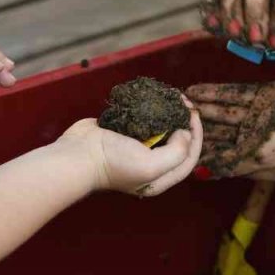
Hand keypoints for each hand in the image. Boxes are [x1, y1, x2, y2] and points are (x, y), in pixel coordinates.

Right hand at [57, 101, 203, 196]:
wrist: (78, 154)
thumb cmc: (114, 163)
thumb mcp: (151, 166)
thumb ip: (176, 153)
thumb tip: (184, 134)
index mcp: (159, 178)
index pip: (188, 159)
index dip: (196, 137)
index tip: (193, 115)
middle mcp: (150, 164)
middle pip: (176, 143)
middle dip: (183, 122)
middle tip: (183, 102)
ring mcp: (136, 148)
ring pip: (160, 129)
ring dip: (168, 113)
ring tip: (172, 96)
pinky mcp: (123, 133)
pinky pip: (143, 120)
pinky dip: (150, 109)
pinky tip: (154, 97)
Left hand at [186, 58, 274, 179]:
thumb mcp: (263, 154)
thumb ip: (233, 163)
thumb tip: (202, 173)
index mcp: (263, 165)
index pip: (224, 162)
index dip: (201, 157)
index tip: (176, 150)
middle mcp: (262, 143)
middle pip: (223, 138)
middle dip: (199, 132)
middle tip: (169, 123)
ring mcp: (265, 117)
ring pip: (226, 115)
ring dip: (203, 110)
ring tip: (177, 103)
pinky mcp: (268, 95)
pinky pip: (236, 96)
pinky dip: (216, 94)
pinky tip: (196, 89)